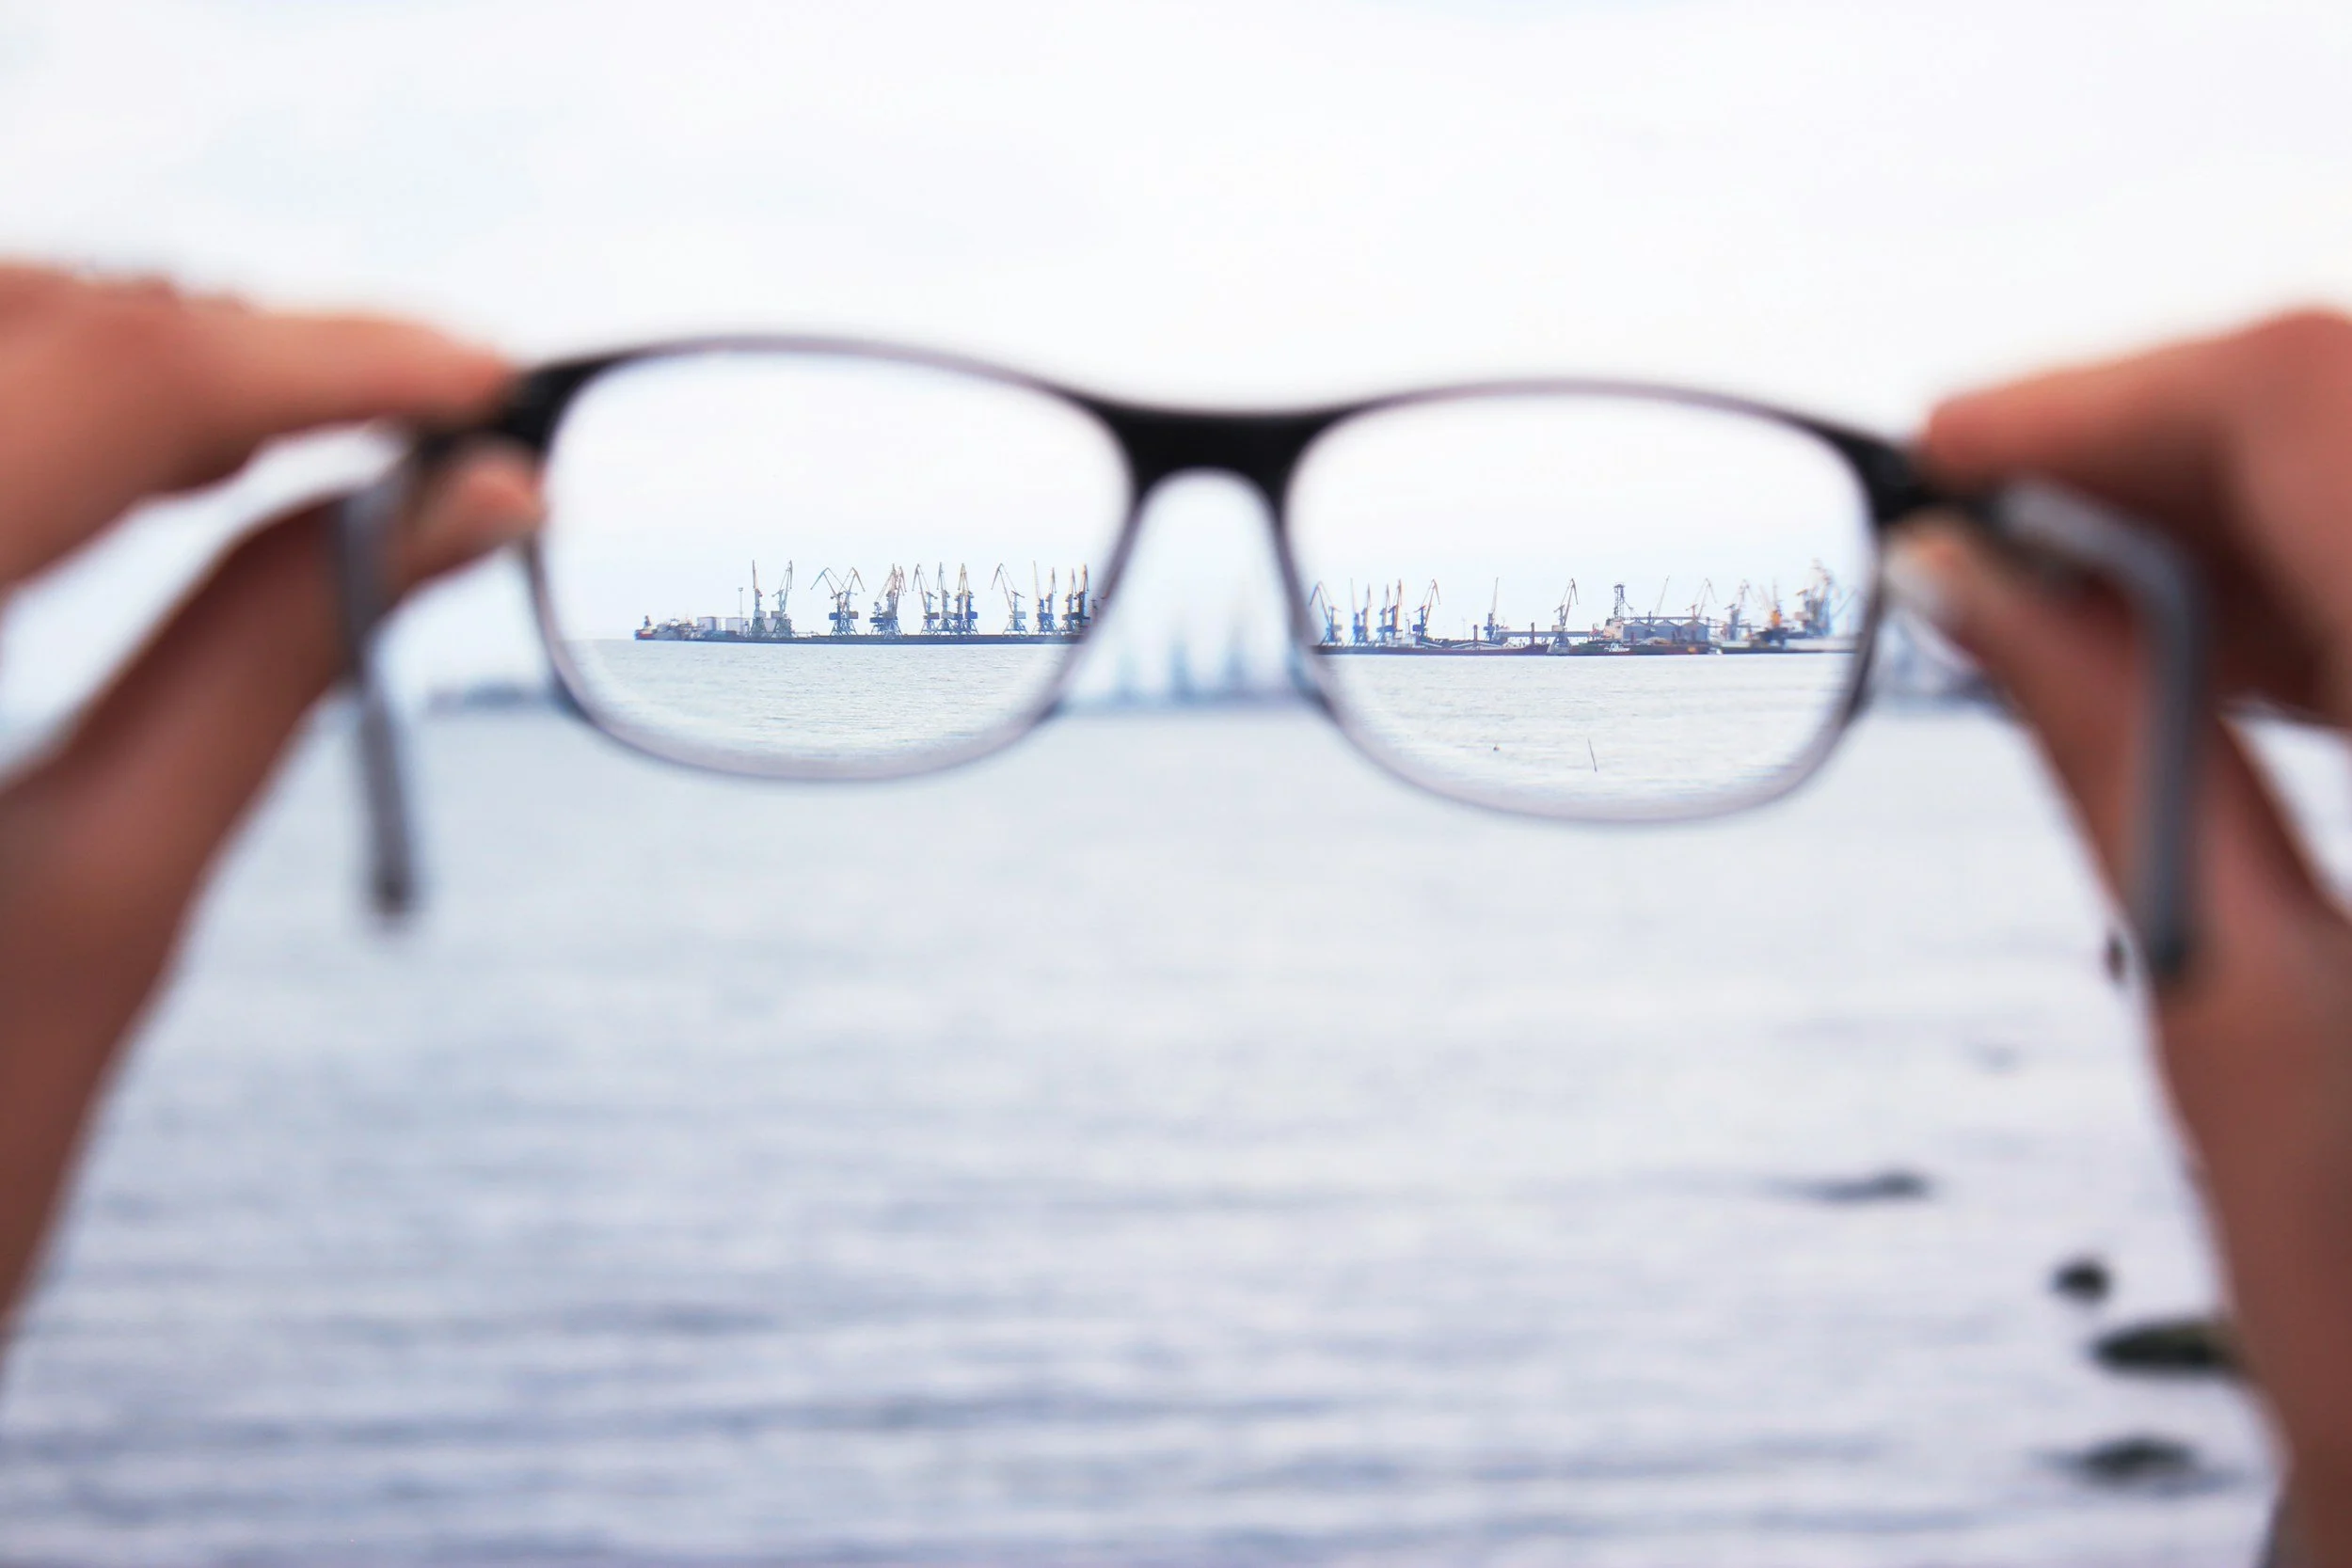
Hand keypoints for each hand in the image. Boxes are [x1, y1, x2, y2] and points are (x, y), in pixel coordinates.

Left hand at [0, 266, 541, 1320]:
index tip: (490, 383)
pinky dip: (36, 409)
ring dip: (126, 360)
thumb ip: (280, 656)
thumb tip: (472, 505)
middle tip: (420, 425)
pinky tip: (130, 462)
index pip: (114, 382)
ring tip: (289, 437)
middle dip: (231, 343)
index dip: (330, 355)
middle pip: (19, 324)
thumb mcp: (109, 900)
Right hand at [1902, 310, 2351, 1563]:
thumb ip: (2105, 740)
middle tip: (1988, 532)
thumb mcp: (2228, 1002)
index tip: (1951, 455)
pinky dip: (2332, 592)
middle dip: (2167, 447)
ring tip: (2076, 596)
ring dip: (2248, 514)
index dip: (2107, 397)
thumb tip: (1972, 577)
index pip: (2311, 407)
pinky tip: (2234, 647)